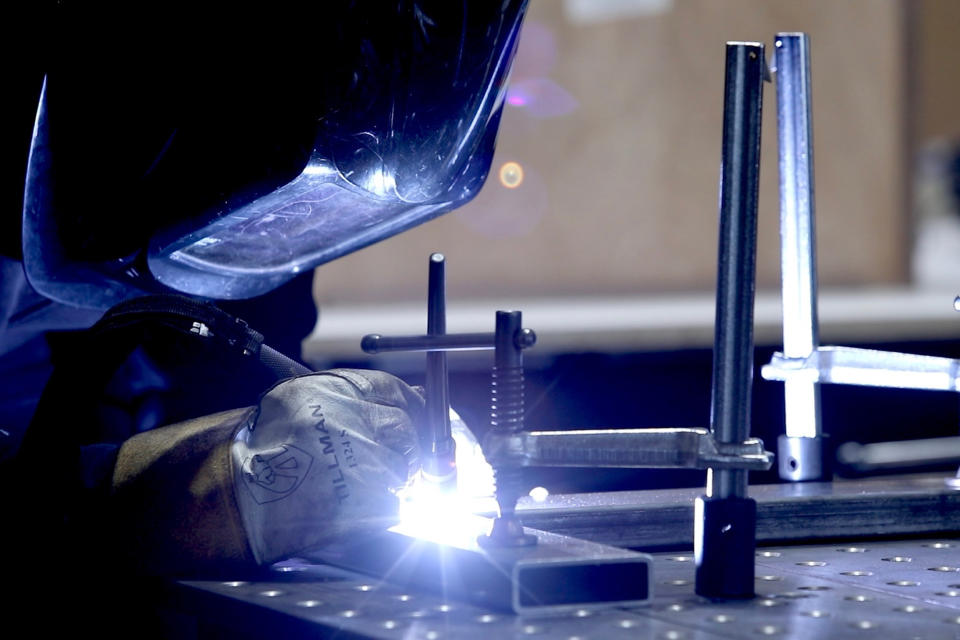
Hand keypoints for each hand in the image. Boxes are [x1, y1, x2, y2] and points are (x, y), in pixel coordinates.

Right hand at [231, 369, 422, 563]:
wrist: (237, 496)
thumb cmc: (265, 450)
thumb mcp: (301, 402)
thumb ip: (352, 397)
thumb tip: (411, 397)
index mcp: (335, 391)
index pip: (395, 390)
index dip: (410, 405)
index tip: (416, 415)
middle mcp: (352, 421)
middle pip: (406, 429)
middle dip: (405, 445)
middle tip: (386, 458)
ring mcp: (364, 463)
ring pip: (402, 469)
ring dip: (388, 479)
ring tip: (351, 485)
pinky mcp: (369, 502)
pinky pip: (392, 503)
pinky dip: (379, 507)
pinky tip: (348, 506)